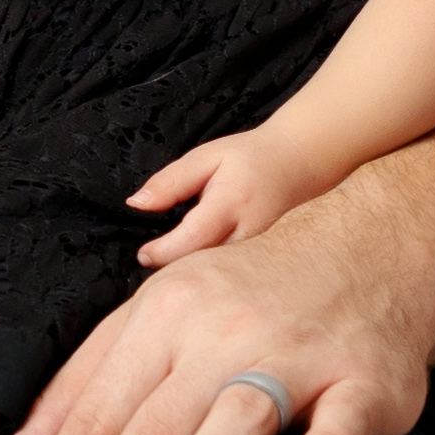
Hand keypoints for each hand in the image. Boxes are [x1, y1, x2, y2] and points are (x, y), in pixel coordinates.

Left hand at [0, 183, 434, 434]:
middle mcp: (221, 335)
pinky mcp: (365, 379)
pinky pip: (345, 417)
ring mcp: (296, 354)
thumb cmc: (238, 299)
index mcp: (160, 321)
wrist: (366, 248)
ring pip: (238, 416)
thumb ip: (76, 394)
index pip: (94, 417)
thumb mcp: (150, 323)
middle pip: (150, 428)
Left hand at [128, 131, 318, 263]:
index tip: (143, 254)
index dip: (163, 252)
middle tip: (153, 263)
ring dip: (197, 276)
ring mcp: (265, 252)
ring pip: (223, 277)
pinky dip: (217, 276)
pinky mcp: (269, 263)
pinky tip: (204, 270)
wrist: (298, 164)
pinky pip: (237, 277)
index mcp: (232, 203)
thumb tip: (136, 204)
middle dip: (176, 270)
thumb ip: (170, 182)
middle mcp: (251, 232)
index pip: (192, 238)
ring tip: (177, 267)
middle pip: (207, 266)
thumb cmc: (249, 159)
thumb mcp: (205, 158)